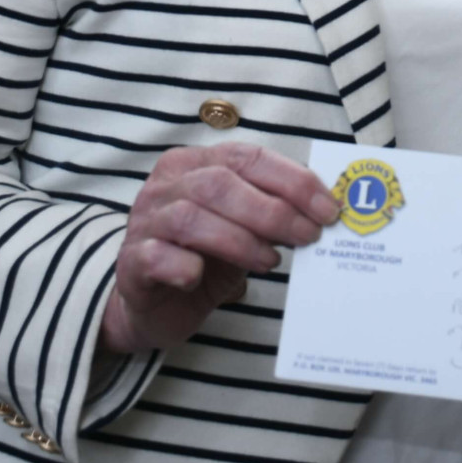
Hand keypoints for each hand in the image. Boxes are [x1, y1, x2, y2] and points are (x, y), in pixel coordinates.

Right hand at [100, 142, 339, 354]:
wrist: (152, 305)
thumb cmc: (204, 258)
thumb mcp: (242, 229)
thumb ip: (271, 214)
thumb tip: (323, 214)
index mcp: (194, 164)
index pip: (247, 157)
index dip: (292, 181)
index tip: (329, 209)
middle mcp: (166, 185)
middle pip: (221, 184)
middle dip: (274, 210)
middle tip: (308, 237)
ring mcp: (144, 222)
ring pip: (192, 217)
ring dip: (241, 240)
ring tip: (271, 262)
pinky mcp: (131, 262)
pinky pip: (158, 256)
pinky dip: (185, 266)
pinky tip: (202, 278)